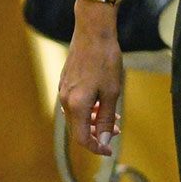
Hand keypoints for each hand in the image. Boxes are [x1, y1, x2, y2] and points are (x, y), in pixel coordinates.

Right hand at [58, 9, 123, 153]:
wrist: (93, 31)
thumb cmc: (105, 60)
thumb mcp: (111, 92)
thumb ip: (106, 118)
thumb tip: (105, 140)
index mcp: (76, 105)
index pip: (83, 138)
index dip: (97, 147)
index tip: (110, 150)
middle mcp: (65, 100)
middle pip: (78, 129)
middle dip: (97, 134)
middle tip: (117, 131)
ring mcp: (63, 90)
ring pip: (77, 116)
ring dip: (95, 121)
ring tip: (114, 118)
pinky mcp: (66, 81)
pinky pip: (75, 104)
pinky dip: (89, 109)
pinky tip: (102, 104)